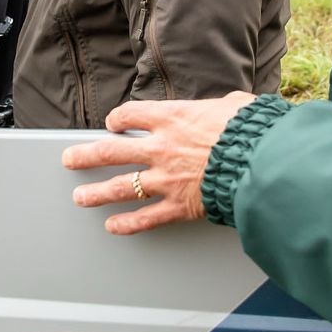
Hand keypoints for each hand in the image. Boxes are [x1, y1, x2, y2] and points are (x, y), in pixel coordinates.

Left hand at [62, 92, 255, 234]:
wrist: (261, 162)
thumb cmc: (251, 131)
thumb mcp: (235, 107)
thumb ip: (224, 108)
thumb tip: (231, 105)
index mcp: (172, 118)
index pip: (131, 115)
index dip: (117, 119)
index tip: (112, 124)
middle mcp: (161, 148)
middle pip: (110, 152)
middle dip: (86, 156)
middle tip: (70, 159)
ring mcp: (166, 179)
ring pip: (120, 187)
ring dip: (96, 193)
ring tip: (80, 196)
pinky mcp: (179, 206)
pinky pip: (146, 217)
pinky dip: (127, 224)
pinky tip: (112, 226)